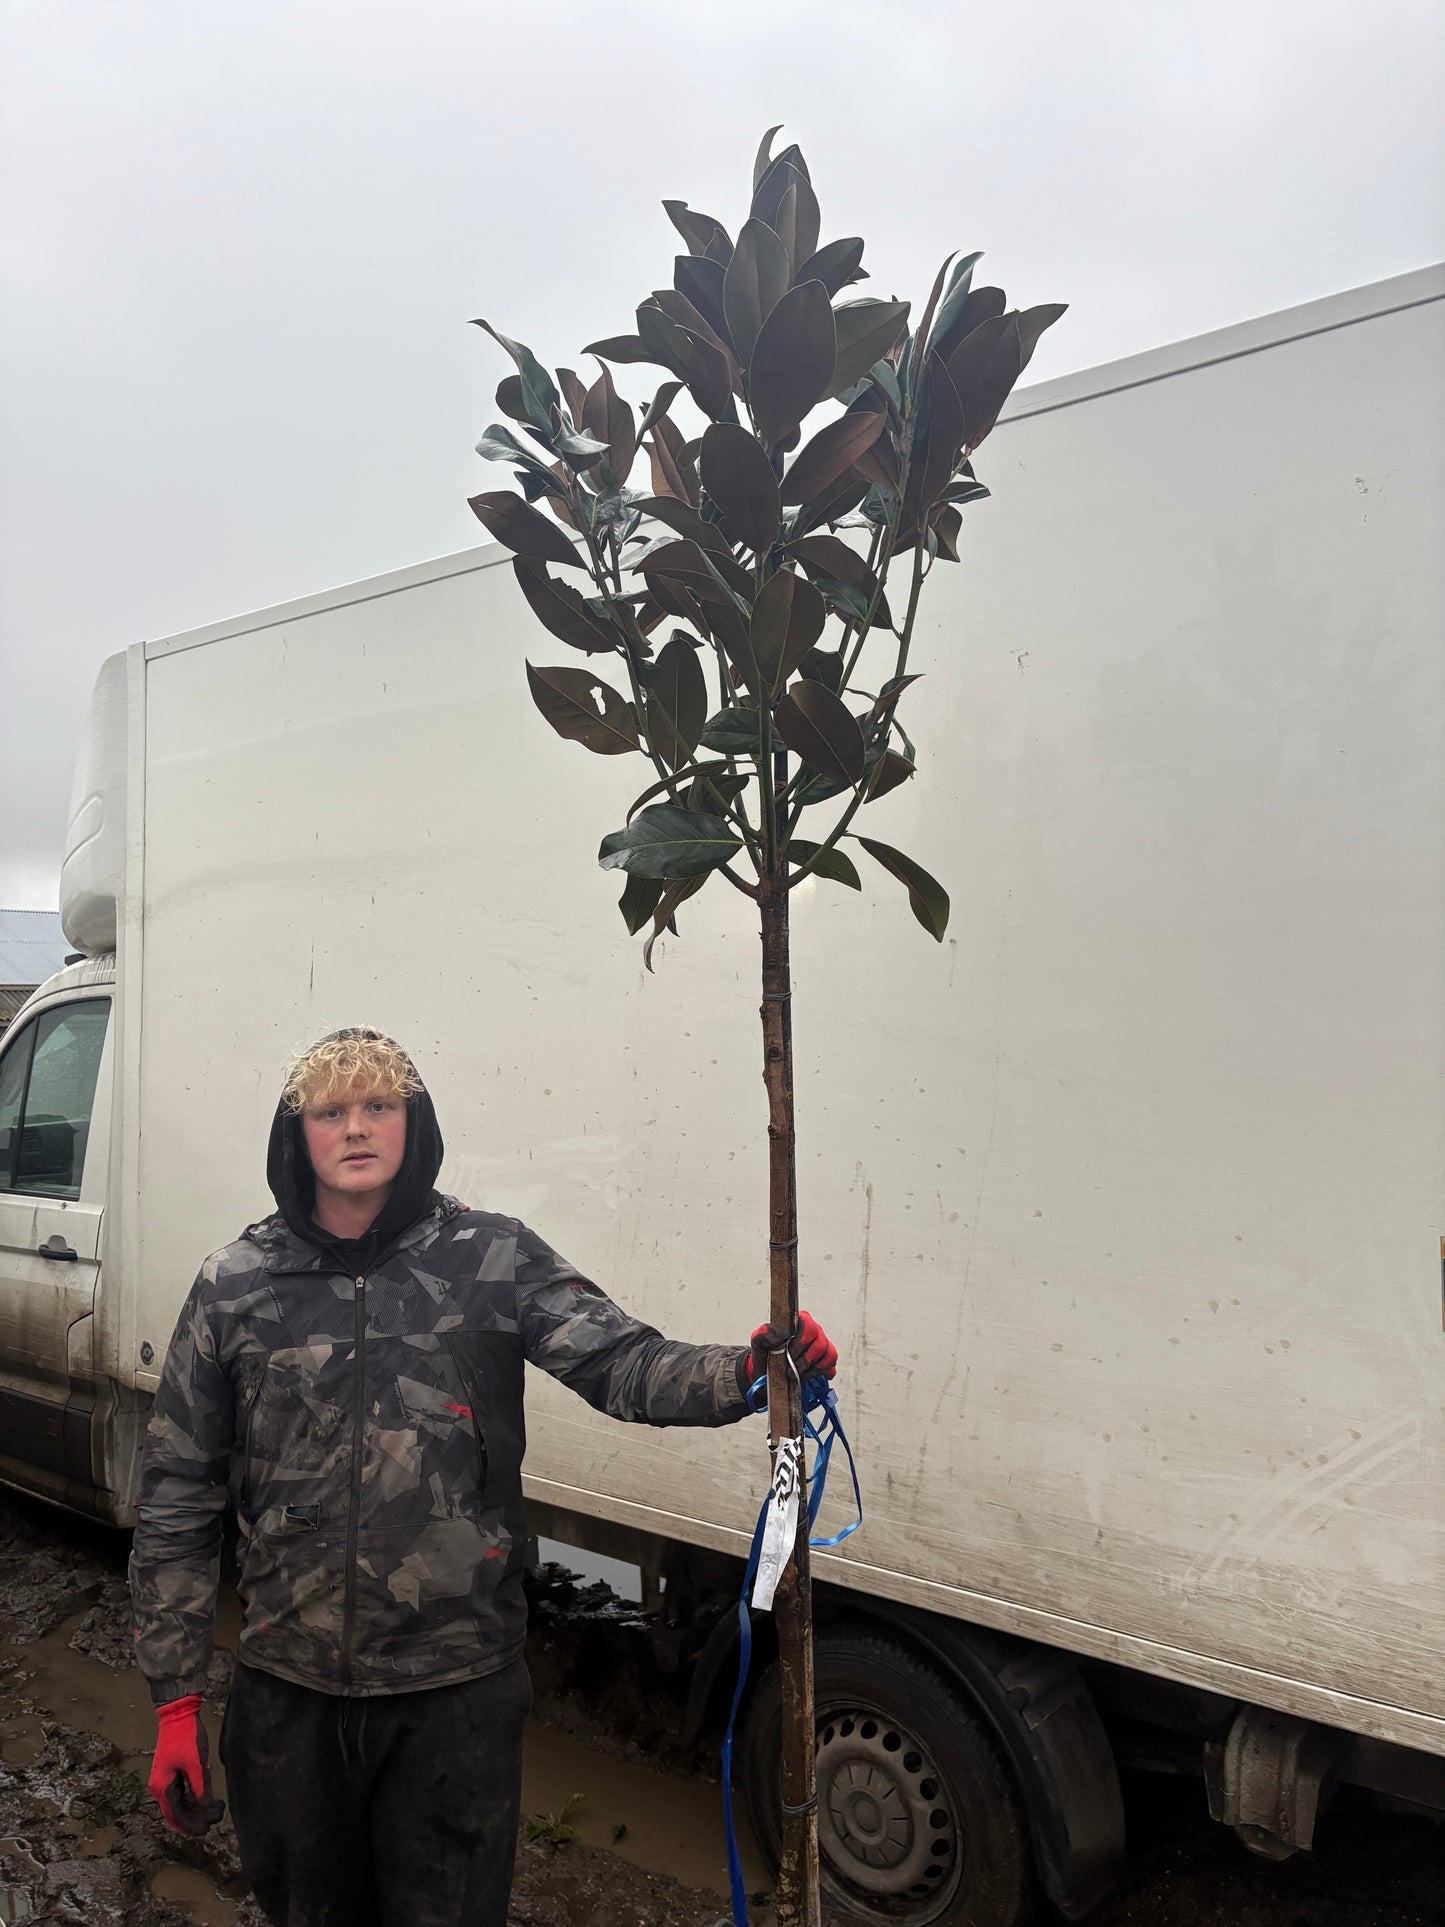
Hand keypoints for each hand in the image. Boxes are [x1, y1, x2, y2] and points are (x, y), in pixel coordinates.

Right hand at [148, 1694, 224, 1835]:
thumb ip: (200, 1785)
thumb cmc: (185, 1736)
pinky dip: (193, 1800)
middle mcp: (160, 1787)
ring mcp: (165, 1780)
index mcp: (162, 1786)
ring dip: (195, 1811)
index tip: (206, 1830)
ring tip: (213, 1812)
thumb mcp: (195, 1762)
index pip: (175, 1815)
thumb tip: (205, 1805)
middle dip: (194, 1820)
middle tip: (213, 1822)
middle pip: (176, 1812)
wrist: (178, 1714)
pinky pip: (181, 1794)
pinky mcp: (172, 1774)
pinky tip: (205, 1803)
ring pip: (179, 1804)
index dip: (190, 1825)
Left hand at [747, 1309, 837, 1383]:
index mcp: (798, 1321)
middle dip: (803, 1361)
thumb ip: (764, 1333)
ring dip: (810, 1369)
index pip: (808, 1325)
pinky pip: (831, 1364)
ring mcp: (822, 1344)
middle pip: (819, 1343)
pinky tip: (807, 1375)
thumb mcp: (758, 1343)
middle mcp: (813, 1330)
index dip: (799, 1343)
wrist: (767, 1374)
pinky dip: (819, 1372)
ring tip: (797, 1374)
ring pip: (828, 1354)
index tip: (788, 1355)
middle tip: (789, 1370)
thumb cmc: (765, 1355)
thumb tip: (780, 1333)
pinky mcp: (827, 1359)